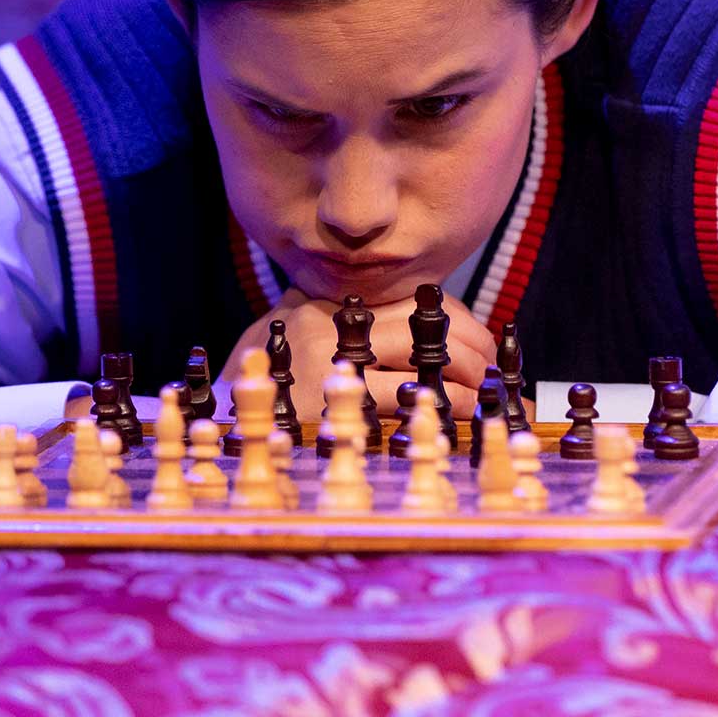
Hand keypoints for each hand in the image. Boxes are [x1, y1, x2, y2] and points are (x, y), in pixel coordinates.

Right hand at [221, 287, 494, 420]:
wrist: (222, 409)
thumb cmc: (284, 374)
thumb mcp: (315, 329)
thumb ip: (368, 322)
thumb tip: (453, 334)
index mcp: (336, 299)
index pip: (420, 301)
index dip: (465, 324)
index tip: (487, 348)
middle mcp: (332, 322)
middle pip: (428, 326)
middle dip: (474, 352)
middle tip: (495, 378)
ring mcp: (329, 363)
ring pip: (423, 359)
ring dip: (466, 382)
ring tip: (485, 398)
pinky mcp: (328, 404)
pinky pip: (400, 402)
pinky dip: (438, 409)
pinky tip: (454, 417)